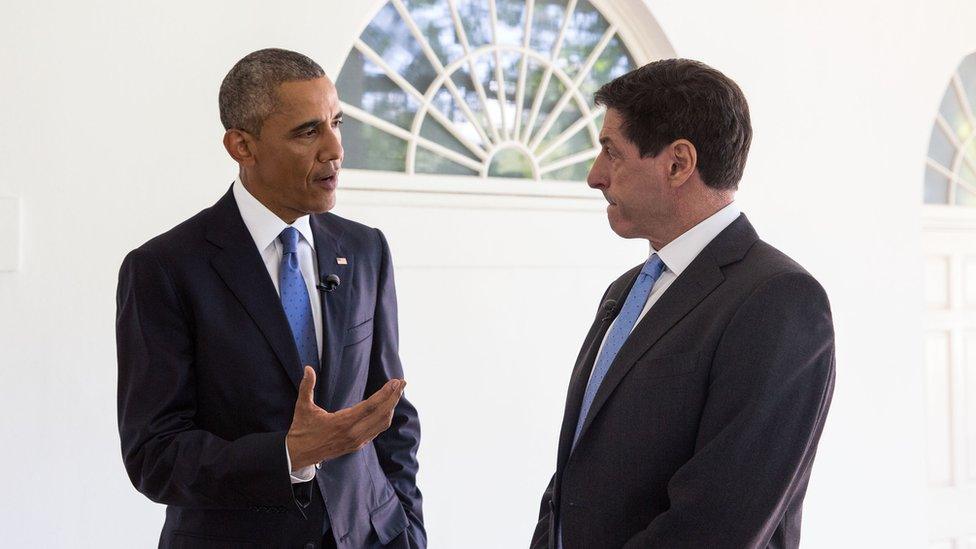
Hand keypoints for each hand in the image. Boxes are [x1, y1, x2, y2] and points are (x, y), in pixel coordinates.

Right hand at [286, 366, 404, 469]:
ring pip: (382, 423)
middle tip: (402, 382)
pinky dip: (385, 418)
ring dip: (391, 407)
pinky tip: (387, 408)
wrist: (298, 455)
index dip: (385, 393)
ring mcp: (357, 441)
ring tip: (397, 392)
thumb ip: (307, 387)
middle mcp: (353, 433)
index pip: (371, 406)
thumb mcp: (302, 407)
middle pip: (382, 414)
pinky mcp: (357, 445)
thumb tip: (307, 368)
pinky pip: (376, 430)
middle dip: (394, 397)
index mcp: (342, 422)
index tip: (395, 382)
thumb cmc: (301, 430)